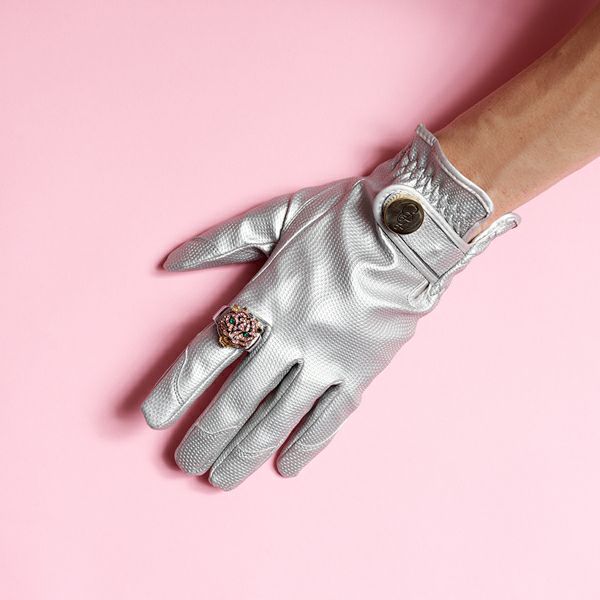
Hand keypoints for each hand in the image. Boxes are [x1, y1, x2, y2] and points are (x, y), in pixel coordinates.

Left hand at [141, 125, 518, 489]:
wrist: (411, 230)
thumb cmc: (343, 217)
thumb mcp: (275, 215)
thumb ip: (221, 240)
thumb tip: (171, 260)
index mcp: (265, 298)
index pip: (208, 353)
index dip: (176, 388)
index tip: (153, 418)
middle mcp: (290, 335)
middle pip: (237, 397)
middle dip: (207, 435)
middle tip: (186, 463)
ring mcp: (327, 358)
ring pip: (278, 416)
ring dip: (246, 451)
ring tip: (221, 480)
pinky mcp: (360, 371)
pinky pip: (329, 417)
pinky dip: (307, 445)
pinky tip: (285, 467)